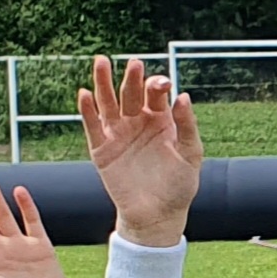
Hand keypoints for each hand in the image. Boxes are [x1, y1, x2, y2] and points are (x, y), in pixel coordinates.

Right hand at [78, 56, 202, 241]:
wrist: (158, 214)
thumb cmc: (179, 184)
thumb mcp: (191, 154)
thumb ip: (187, 126)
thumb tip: (183, 96)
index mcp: (160, 120)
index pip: (155, 95)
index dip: (156, 85)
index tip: (161, 83)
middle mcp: (137, 122)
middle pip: (130, 94)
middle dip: (131, 79)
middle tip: (133, 64)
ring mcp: (118, 134)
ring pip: (108, 103)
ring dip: (103, 84)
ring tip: (101, 62)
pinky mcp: (101, 149)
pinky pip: (92, 126)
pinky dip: (87, 111)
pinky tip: (85, 94)